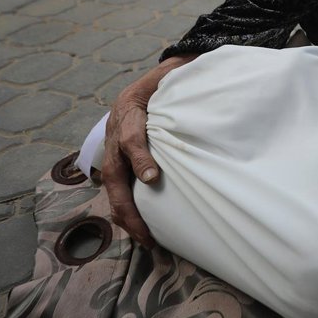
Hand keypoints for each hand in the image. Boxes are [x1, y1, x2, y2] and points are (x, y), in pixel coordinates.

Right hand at [103, 54, 195, 245]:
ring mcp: (112, 150)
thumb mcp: (171, 77)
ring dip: (126, 215)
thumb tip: (206, 83)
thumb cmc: (164, 83)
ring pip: (111, 187)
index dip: (140, 158)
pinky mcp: (117, 163)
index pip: (132, 137)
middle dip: (127, 205)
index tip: (153, 177)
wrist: (141, 86)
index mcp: (129, 110)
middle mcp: (115, 133)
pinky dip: (126, 212)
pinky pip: (117, 190)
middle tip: (145, 231)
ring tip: (145, 239)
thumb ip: (185, 81)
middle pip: (113, 173)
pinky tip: (143, 232)